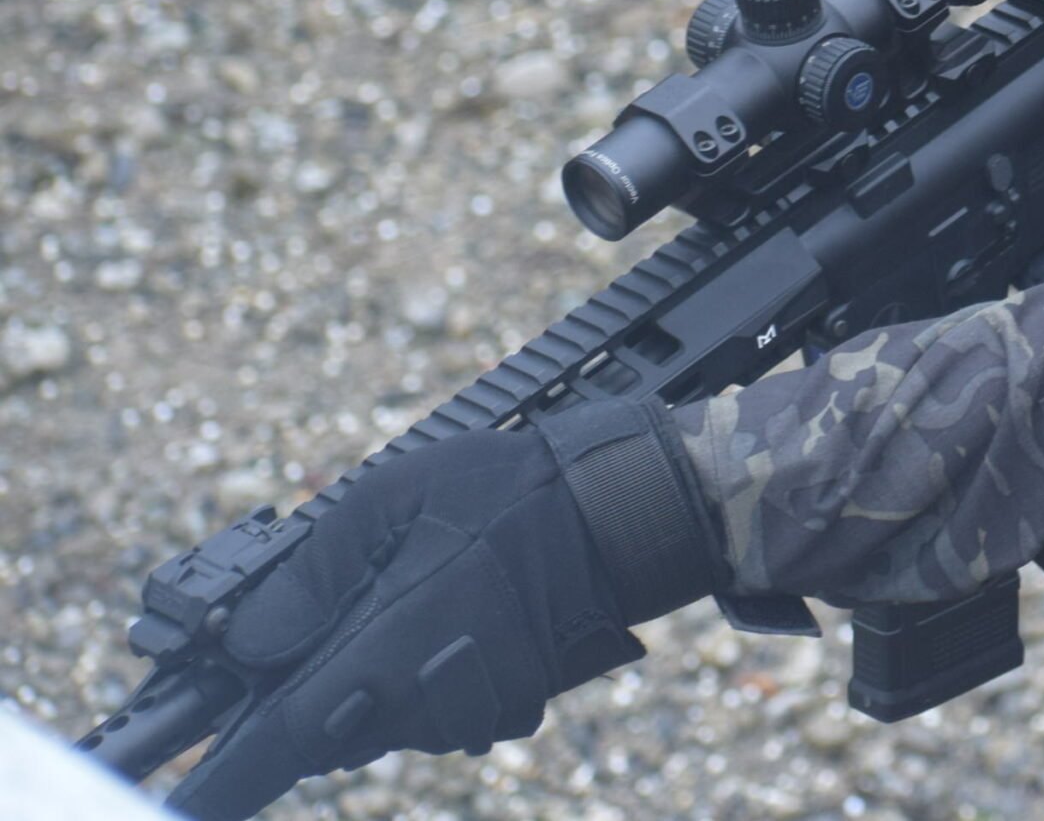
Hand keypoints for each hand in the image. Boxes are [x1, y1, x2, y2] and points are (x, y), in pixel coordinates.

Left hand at [170, 401, 721, 820]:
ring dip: (379, 682)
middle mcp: (430, 700)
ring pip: (386, 725)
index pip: (288, 738)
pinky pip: (442, 715)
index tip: (193, 783)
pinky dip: (433, 680)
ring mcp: (475, 711)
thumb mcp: (393, 495)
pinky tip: (457, 621)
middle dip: (321, 688)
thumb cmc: (509, 489)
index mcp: (391, 649)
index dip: (232, 766)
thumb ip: (314, 572)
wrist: (621, 507)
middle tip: (354, 611)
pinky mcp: (510, 710)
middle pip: (331, 734)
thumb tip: (251, 642)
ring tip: (419, 600)